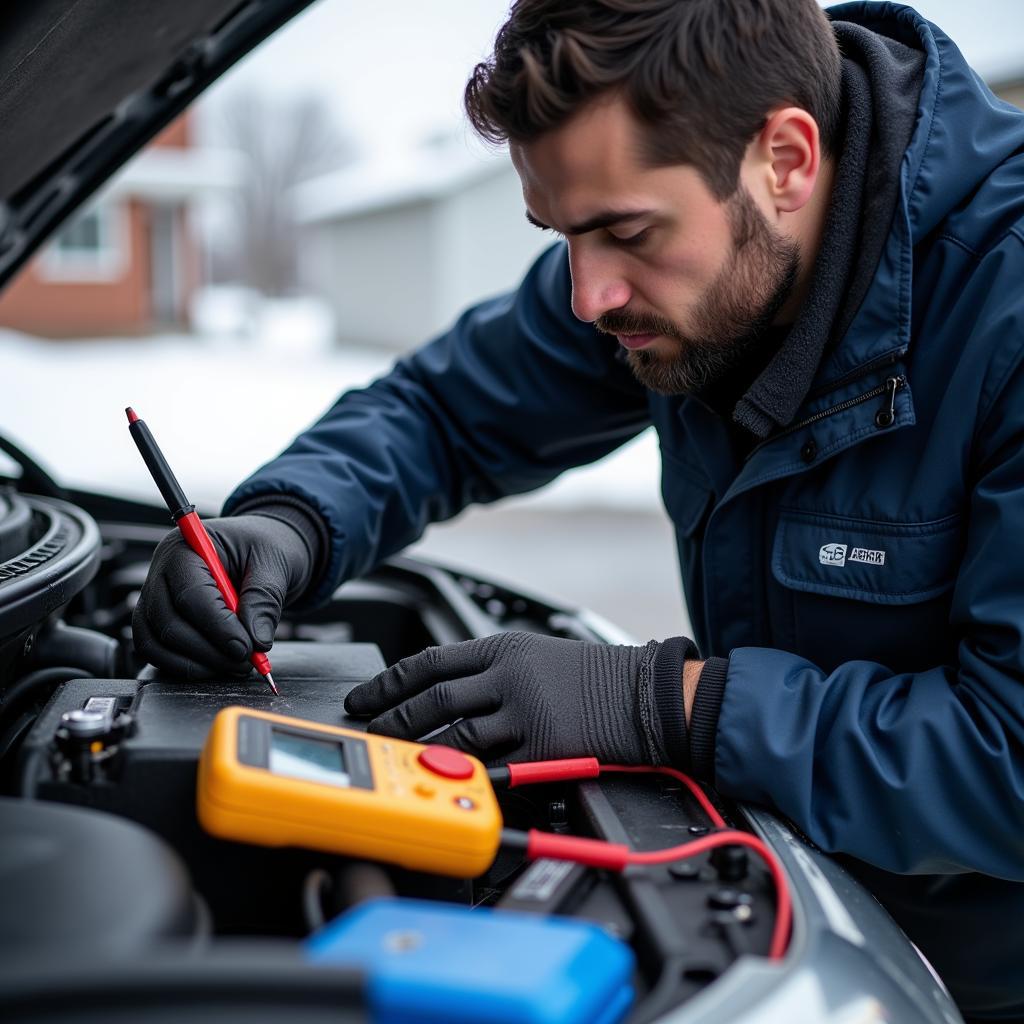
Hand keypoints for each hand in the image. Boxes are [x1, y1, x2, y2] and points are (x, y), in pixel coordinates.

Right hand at [132, 514, 312, 678]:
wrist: (263, 550)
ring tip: (234, 666)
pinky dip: (184, 666)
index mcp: (186, 547)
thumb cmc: (265, 546)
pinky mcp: (158, 621)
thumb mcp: (275, 563)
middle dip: (208, 651)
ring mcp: (155, 597)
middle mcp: (162, 571)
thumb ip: (265, 599)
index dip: (218, 627)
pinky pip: (157, 651)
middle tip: (245, 662)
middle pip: (168, 622)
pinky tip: (217, 666)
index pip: (191, 595)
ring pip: (155, 642)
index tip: (246, 648)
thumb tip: (256, 639)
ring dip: (194, 664)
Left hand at [344, 631, 676, 765]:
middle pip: (434, 700)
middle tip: (372, 732)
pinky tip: (449, 781)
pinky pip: (495, 767)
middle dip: (394, 718)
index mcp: (502, 648)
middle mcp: (509, 676)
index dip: (388, 682)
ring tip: (400, 760)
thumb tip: (439, 691)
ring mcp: (526, 713)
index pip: (429, 663)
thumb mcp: (536, 655)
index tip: (363, 698)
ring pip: (456, 736)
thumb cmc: (593, 676)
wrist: (646, 694)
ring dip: (421, 750)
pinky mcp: (544, 748)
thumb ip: (489, 671)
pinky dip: (469, 775)